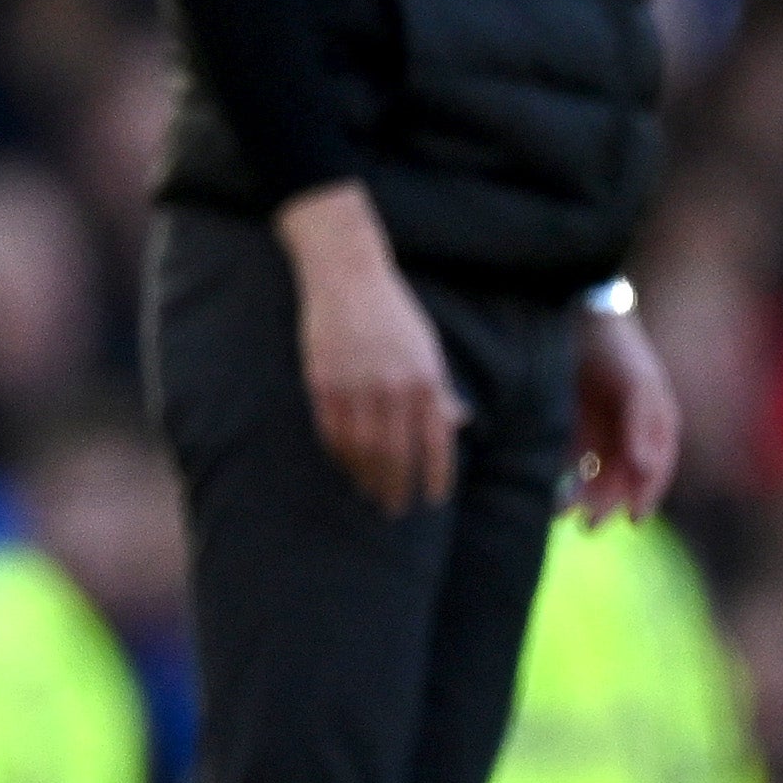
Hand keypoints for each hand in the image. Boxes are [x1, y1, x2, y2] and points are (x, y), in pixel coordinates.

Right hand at [277, 181, 459, 513]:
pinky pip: (332, 431)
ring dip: (366, 477)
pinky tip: (346, 464)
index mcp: (426, 378)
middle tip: (395, 507)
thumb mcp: (427, 347)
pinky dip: (340, 454)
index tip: (432, 500)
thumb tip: (459, 423)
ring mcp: (356, 386)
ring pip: (362, 449)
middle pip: (396, 454)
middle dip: (397, 486)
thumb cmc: (393, 312)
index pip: (435, 442)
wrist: (347, 275)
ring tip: (369, 492)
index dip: (434, 476)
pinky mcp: (323, 382)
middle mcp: (394, 387)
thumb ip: (439, 389)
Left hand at [571, 304, 679, 524]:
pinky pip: (568, 458)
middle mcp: (630, 432)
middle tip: (587, 525)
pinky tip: (545, 489)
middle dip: (606, 503)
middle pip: (621, 478)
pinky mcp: (573, 424)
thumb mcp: (637, 383)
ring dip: (580, 495)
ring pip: (593, 473)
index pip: (655, 470)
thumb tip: (645, 466)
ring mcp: (601, 428)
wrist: (581, 315)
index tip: (632, 520)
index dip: (646, 496)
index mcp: (656, 424)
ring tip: (559, 513)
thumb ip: (642, 423)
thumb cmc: (618, 348)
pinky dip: (560, 475)